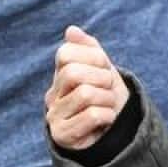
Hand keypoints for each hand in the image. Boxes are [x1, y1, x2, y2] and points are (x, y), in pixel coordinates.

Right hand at [46, 26, 130, 150]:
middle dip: (101, 78)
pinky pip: (92, 115)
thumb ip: (89, 49)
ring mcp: (53, 116)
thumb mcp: (103, 69)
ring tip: (107, 106)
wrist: (115, 132)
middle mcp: (52, 95)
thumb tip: (71, 30)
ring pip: (85, 94)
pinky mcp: (62, 136)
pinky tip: (105, 120)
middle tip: (108, 89)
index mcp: (60, 75)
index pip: (66, 53)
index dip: (94, 56)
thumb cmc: (107, 97)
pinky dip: (107, 115)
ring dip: (107, 99)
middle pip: (73, 73)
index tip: (105, 67)